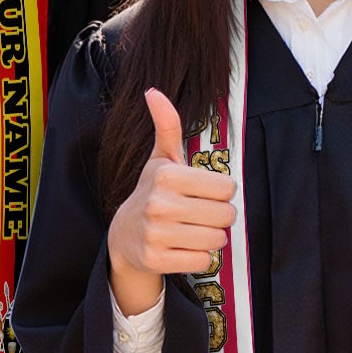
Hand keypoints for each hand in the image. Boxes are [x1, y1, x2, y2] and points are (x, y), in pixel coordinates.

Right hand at [106, 88, 236, 316]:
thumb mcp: (160, 159)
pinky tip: (182, 248)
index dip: (220, 192)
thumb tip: (153, 91)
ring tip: (192, 231)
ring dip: (211, 238)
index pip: (227, 187)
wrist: (124, 236)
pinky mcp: (156, 259)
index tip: (203, 194)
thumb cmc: (152, 192)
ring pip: (217, 239)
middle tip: (200, 215)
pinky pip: (202, 261)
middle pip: (225, 214)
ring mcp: (156, 233)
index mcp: (166, 175)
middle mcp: (159, 203)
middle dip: (219, 216)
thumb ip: (167, 126)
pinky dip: (198, 257)